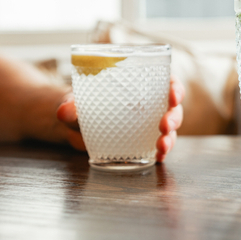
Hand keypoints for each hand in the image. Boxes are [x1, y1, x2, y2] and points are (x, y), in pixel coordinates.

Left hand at [56, 76, 184, 161]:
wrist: (77, 123)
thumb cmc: (84, 103)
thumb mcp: (77, 100)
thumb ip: (72, 104)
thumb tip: (65, 111)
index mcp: (143, 84)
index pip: (168, 82)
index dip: (176, 88)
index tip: (172, 95)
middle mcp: (152, 103)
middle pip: (173, 108)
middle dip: (174, 117)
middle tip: (164, 125)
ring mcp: (151, 124)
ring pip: (171, 129)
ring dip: (170, 138)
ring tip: (162, 146)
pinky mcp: (145, 141)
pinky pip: (159, 146)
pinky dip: (162, 152)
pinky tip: (158, 157)